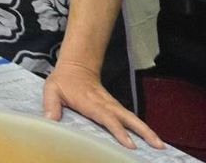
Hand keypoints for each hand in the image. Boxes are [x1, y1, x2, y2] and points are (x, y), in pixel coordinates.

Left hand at [43, 59, 163, 149]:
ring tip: (160, 145)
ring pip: (131, 118)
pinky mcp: (115, 107)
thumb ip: (51, 105)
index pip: (107, 117)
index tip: (129, 143)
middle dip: (143, 131)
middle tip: (158, 145)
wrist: (76, 66)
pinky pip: (128, 118)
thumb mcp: (51, 89)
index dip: (118, 130)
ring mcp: (112, 105)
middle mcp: (105, 104)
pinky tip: (149, 138)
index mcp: (90, 102)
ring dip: (146, 130)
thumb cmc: (63, 81)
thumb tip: (51, 121)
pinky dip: (140, 127)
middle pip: (127, 118)